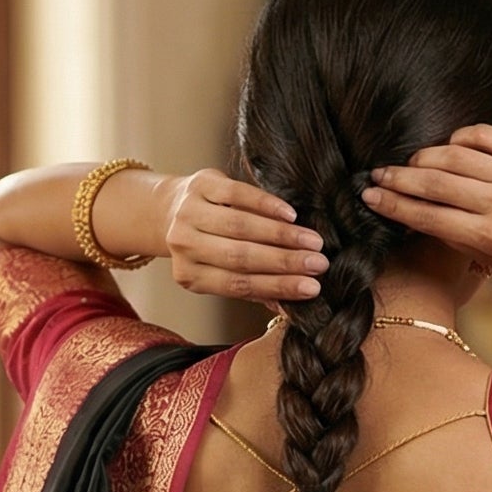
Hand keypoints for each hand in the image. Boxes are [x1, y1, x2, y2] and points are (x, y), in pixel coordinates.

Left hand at [161, 170, 326, 302]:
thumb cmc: (208, 247)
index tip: (312, 288)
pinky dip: (267, 205)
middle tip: (320, 264)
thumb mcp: (222, 272)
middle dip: (285, 262)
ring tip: (313, 241)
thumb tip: (292, 307)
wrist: (171, 209)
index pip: (239, 285)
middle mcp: (184, 245)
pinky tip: (291, 215)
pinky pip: (238, 194)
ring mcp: (189, 213)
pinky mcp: (200, 185)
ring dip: (282, 235)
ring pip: (242, 226)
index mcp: (190, 276)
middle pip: (241, 257)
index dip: (277, 286)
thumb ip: (254, 288)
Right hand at [362, 125, 491, 277]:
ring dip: (422, 158)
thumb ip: (460, 235)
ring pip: (453, 156)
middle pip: (434, 183)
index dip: (394, 206)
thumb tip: (419, 213)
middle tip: (376, 177)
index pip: (430, 217)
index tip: (371, 198)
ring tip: (409, 164)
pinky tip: (448, 148)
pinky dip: (457, 138)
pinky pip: (481, 135)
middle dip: (398, 179)